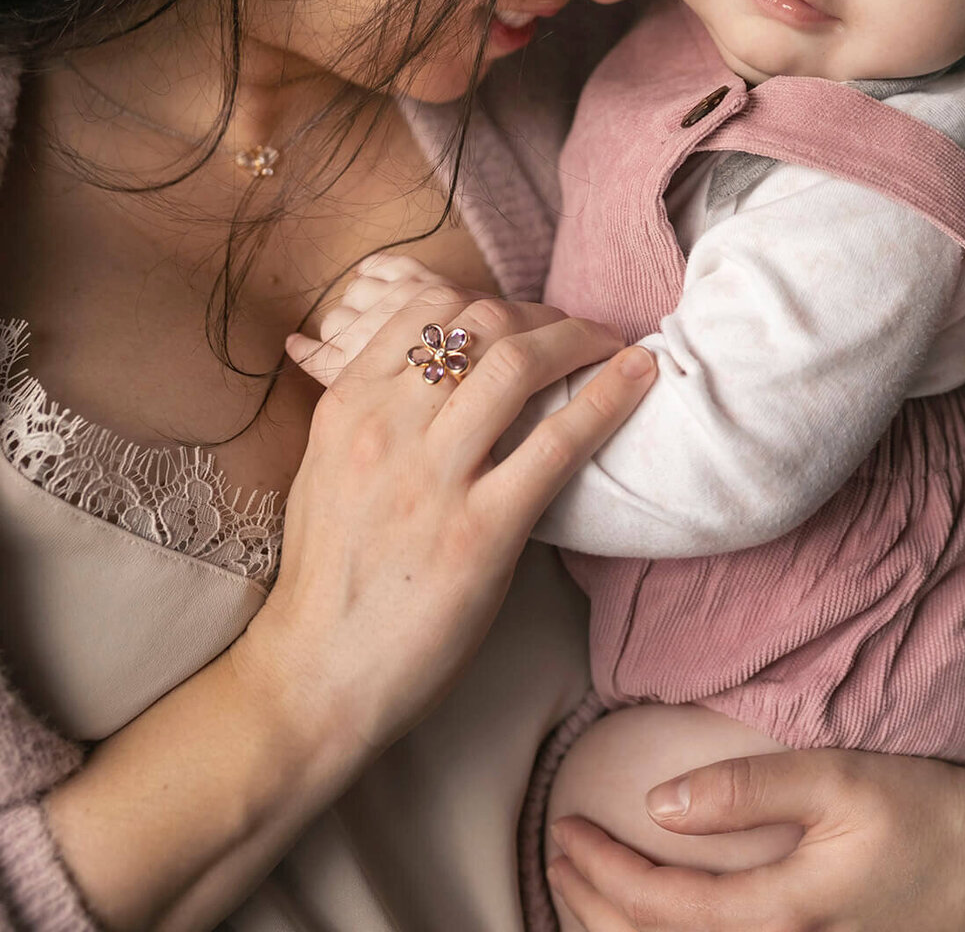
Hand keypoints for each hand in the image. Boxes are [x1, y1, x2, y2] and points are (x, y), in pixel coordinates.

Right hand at [240, 276, 656, 764]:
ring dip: (580, 341)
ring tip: (615, 348)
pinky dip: (608, 399)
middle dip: (543, 316)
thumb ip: (372, 409)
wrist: (313, 676)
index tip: (527, 320)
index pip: (428, 305)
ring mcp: (433, 478)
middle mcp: (386, 426)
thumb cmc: (329, 576)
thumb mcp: (326, 466)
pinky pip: (557, 444)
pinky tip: (639, 378)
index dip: (491, 299)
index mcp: (347, 403)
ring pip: (517, 364)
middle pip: (480, 322)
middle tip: (580, 335)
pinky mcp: (480, 533)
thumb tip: (428, 366)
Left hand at [546, 579, 964, 931]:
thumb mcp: (837, 778)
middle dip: (594, 910)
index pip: (664, 910)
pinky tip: (649, 919)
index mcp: (784, 915)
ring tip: (581, 890)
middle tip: (556, 858)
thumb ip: (748, 789)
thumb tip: (659, 802)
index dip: (604, 874)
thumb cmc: (923, 809)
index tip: (565, 829)